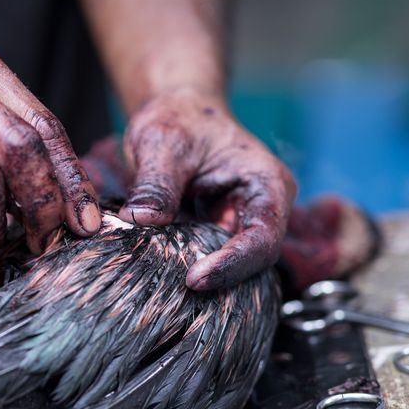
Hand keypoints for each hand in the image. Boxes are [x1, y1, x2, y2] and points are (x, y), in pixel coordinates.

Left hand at [119, 87, 296, 290]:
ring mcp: (241, 226)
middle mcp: (263, 211)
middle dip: (220, 281)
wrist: (177, 113)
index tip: (193, 279)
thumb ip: (156, 182)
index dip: (232, 264)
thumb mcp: (163, 143)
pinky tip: (162, 281)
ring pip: (233, 269)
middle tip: (177, 295)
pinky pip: (210, 263)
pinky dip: (189, 271)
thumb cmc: (179, 119)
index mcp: (267, 185)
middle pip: (254, 263)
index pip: (262, 239)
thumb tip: (140, 219)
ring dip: (205, 281)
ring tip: (168, 294)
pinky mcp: (217, 236)